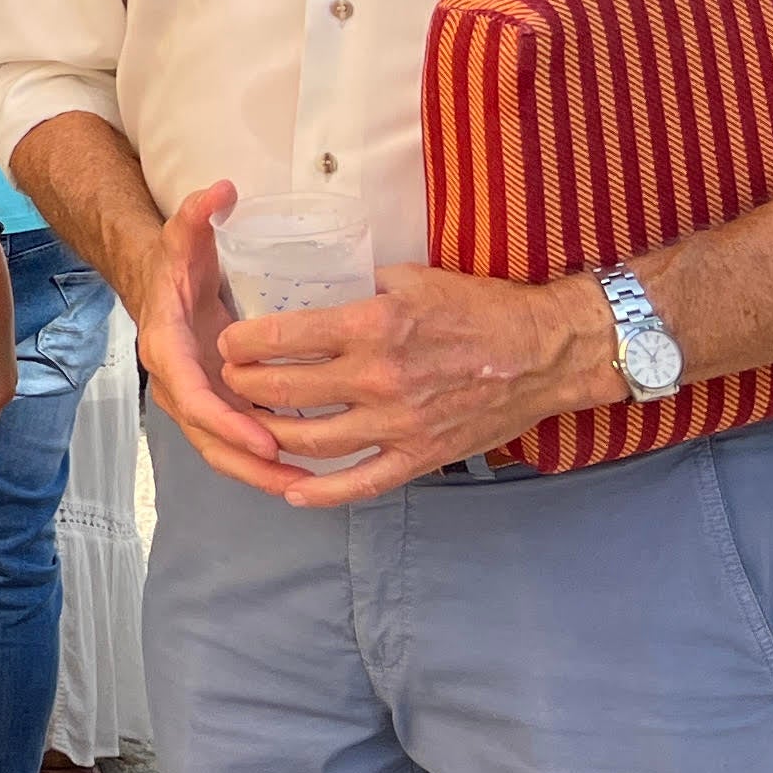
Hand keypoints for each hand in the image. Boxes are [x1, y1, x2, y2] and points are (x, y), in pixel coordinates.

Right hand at [130, 182, 293, 494]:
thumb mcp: (181, 237)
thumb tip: (221, 189)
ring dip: (262, 474)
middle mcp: (178, 383)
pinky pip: (238, 444)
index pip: (191, 394)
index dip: (226, 421)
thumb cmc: (174, 265)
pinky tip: (307, 474)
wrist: (154, 285)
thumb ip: (195, 213)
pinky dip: (267, 463)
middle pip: (207, 438)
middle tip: (294, 478)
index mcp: (166, 348)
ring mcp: (197, 400)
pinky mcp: (217, 407)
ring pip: (223, 450)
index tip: (264, 436)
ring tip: (309, 488)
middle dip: (249, 463)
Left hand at [217, 261, 618, 508]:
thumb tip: (313, 292)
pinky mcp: (420, 456)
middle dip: (242, 387)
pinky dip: (322, 493)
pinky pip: (361, 482)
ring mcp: (398, 424)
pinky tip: (292, 492)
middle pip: (283, 392)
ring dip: (269, 436)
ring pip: (310, 442)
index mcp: (371, 326)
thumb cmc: (481, 308)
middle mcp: (378, 378)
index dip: (241, 343)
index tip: (227, 342)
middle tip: (229, 381)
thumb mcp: (411, 279)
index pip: (280, 338)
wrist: (545, 353)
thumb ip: (358, 288)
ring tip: (249, 424)